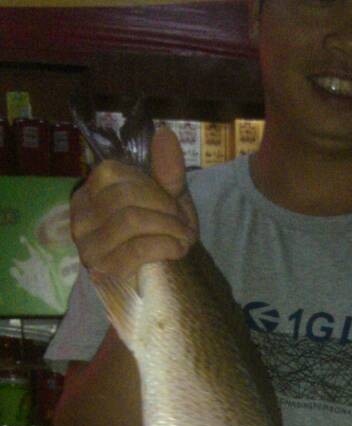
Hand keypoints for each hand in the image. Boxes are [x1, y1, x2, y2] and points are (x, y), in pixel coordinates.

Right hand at [71, 126, 198, 278]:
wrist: (160, 279)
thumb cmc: (159, 233)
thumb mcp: (167, 198)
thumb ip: (166, 169)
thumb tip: (166, 133)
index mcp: (91, 191)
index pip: (114, 174)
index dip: (151, 187)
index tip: (174, 204)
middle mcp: (81, 216)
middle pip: (123, 198)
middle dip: (163, 209)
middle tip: (183, 224)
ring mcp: (87, 245)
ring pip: (129, 221)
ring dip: (167, 228)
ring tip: (183, 237)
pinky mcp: (102, 270)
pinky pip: (136, 249)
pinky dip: (165, 246)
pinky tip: (178, 250)